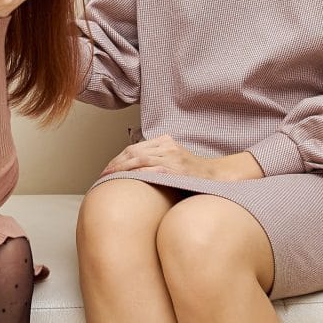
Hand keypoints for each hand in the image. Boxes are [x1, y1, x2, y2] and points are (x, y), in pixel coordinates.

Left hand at [100, 134, 264, 180]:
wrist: (221, 176)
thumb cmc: (197, 174)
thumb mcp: (175, 163)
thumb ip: (158, 165)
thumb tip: (136, 178)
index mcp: (165, 142)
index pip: (134, 149)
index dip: (118, 160)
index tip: (106, 171)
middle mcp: (167, 146)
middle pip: (132, 152)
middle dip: (115, 164)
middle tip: (102, 177)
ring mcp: (172, 156)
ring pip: (139, 159)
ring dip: (121, 169)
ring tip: (108, 179)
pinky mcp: (177, 169)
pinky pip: (153, 169)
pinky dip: (138, 174)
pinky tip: (127, 180)